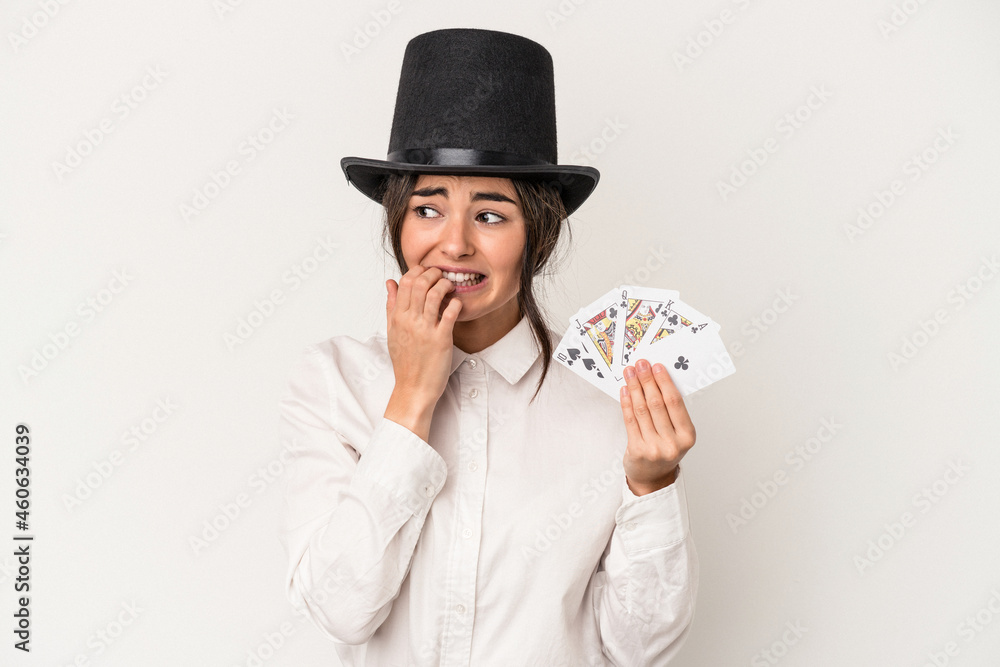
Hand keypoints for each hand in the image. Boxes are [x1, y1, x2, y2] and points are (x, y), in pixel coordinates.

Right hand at [384, 265, 461, 407]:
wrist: (413, 388)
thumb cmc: (405, 361)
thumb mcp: (392, 331)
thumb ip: (392, 305)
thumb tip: (390, 282)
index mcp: (397, 318)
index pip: (405, 282)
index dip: (418, 271)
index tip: (427, 272)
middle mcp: (409, 321)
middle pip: (420, 284)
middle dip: (433, 273)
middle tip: (441, 275)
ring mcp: (425, 330)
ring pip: (434, 294)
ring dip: (445, 284)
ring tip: (450, 286)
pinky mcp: (441, 340)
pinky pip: (450, 314)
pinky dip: (455, 303)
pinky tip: (457, 303)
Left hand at [619, 358, 696, 494]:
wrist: (653, 479)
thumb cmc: (666, 450)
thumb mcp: (677, 433)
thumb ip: (671, 411)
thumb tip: (657, 379)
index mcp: (687, 435)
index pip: (675, 403)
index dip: (664, 382)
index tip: (656, 367)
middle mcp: (672, 443)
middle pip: (657, 404)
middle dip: (647, 381)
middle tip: (641, 365)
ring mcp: (654, 448)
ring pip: (642, 410)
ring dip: (635, 388)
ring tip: (630, 373)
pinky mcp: (637, 450)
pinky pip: (630, 420)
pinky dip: (626, 402)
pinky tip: (625, 390)